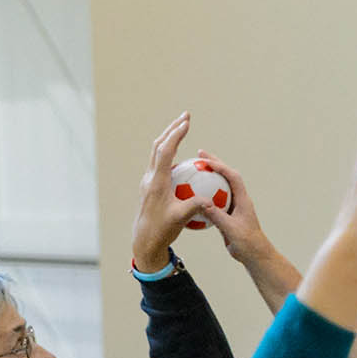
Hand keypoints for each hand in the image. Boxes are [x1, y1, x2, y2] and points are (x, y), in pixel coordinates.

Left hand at [132, 112, 204, 270]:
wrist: (144, 241)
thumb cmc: (162, 230)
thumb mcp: (181, 219)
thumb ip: (196, 207)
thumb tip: (211, 199)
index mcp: (157, 181)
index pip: (166, 151)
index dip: (176, 134)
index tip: (187, 122)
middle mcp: (150, 177)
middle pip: (159, 144)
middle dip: (172, 128)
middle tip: (186, 116)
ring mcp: (149, 181)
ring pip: (157, 152)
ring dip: (169, 138)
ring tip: (182, 129)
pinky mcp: (151, 186)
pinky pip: (160, 164)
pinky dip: (170, 153)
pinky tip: (182, 158)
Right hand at [193, 151, 273, 264]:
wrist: (255, 255)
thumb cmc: (248, 243)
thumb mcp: (231, 230)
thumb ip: (217, 216)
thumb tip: (202, 203)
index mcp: (243, 200)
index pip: (232, 177)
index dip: (220, 166)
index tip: (206, 160)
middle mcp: (239, 200)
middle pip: (227, 176)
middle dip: (214, 163)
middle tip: (199, 154)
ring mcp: (233, 206)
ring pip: (220, 186)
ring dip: (209, 175)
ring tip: (195, 167)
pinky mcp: (228, 214)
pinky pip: (214, 199)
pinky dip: (205, 193)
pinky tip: (191, 194)